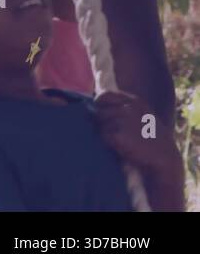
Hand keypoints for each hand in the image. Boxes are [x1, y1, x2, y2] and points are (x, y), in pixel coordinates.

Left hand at [93, 90, 184, 210]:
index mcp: (134, 101)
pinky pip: (102, 136)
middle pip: (98, 112)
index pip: (103, 96)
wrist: (164, 158)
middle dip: (101, 122)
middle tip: (115, 133)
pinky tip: (120, 146)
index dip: (99, 106)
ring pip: (99, 124)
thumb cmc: (150, 138)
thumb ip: (121, 108)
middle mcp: (128, 107)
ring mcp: (124, 120)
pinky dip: (107, 142)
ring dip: (104, 133)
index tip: (103, 114)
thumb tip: (89, 107)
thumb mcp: (142, 115)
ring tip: (120, 140)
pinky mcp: (119, 135)